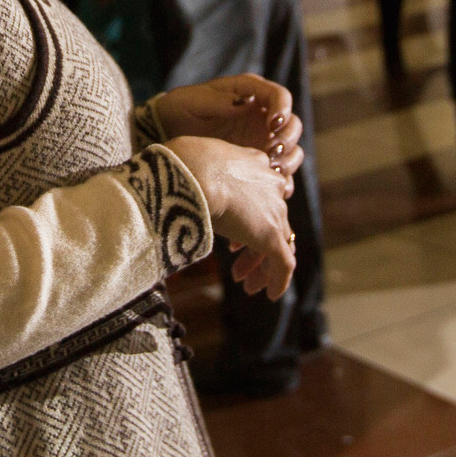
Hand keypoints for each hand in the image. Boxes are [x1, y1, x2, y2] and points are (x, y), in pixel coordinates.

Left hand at [151, 75, 298, 170]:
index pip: (279, 96)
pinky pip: (279, 176)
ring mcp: (262, 142)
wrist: (165, 137)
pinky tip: (271, 190)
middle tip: (273, 153)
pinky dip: (280, 183)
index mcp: (250, 94)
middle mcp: (262, 117)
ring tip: (271, 172)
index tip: (273, 124)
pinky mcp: (258, 165)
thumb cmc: (177, 111)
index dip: (283, 109)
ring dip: (288, 162)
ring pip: (292, 151)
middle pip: (292, 125)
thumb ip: (217, 100)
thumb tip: (244, 104)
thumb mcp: (191, 101)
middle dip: (288, 139)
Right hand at [165, 134, 296, 299]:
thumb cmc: (182, 163)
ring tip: (246, 285)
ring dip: (261, 266)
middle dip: (254, 247)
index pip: (261, 196)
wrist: (191, 171)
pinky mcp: (271, 235)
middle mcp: (271, 185)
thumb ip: (196, 173)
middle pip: (272, 221)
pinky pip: (284, 263)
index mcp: (255, 163)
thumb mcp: (193, 161)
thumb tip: (170, 179)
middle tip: (238, 268)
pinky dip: (279, 280)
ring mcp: (274, 210)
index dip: (247, 221)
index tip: (233, 242)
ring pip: (278, 243)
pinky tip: (270, 295)